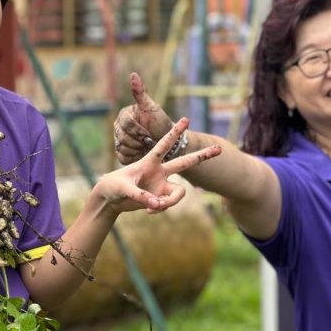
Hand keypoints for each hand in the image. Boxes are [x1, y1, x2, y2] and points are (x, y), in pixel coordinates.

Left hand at [97, 117, 219, 214]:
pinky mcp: (161, 197)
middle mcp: (160, 172)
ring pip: (179, 193)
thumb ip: (141, 195)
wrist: (111, 199)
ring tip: (153, 207)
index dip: (174, 133)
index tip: (186, 120)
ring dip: (170, 202)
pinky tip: (149, 211)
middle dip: (202, 156)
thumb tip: (156, 204)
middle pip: (185, 163)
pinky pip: (169, 204)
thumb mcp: (124, 189)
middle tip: (219, 149)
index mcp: (149, 162)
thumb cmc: (113, 186)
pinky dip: (160, 208)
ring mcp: (162, 185)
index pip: (164, 145)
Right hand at [114, 72, 174, 164]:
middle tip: (150, 141)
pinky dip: (134, 157)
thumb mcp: (152, 107)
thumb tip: (133, 74)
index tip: (149, 134)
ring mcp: (118, 141)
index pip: (126, 124)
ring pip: (122, 148)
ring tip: (147, 147)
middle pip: (123, 138)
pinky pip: (123, 158)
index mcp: (124, 116)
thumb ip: (141, 93)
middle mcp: (118, 128)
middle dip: (139, 141)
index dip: (138, 130)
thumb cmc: (160, 123)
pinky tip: (142, 154)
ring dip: (138, 150)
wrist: (167, 143)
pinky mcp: (121, 154)